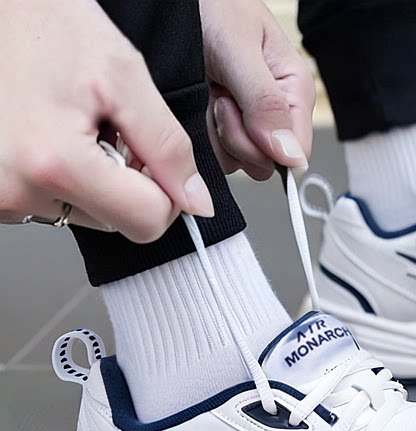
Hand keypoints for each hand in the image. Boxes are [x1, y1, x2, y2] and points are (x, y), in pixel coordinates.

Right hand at [0, 0, 213, 241]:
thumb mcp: (123, 74)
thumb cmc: (41, 21)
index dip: (164, 192)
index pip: (146, 222)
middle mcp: (17, 191)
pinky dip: (61, 177)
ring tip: (68, 125)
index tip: (150, 155)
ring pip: (84, 214)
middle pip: (116, 222)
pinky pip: (50, 203)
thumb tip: (196, 201)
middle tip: (104, 128)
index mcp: (56, 165)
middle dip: (125, 181)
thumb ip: (167, 147)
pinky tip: (48, 136)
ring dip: (92, 178)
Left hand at [200, 0, 314, 180]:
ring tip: (210, 91)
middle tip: (222, 97)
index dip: (269, 149)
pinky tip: (199, 101)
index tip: (245, 119)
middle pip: (265, 162)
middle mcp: (274, 113)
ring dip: (215, 133)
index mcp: (294, 92)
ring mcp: (246, 122)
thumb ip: (266, 103)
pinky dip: (200, 132)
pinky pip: (214, 154)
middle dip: (237, 139)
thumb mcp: (239, 49)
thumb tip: (290, 155)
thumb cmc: (210, 6)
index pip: (297, 153)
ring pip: (238, 161)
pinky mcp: (220, 127)